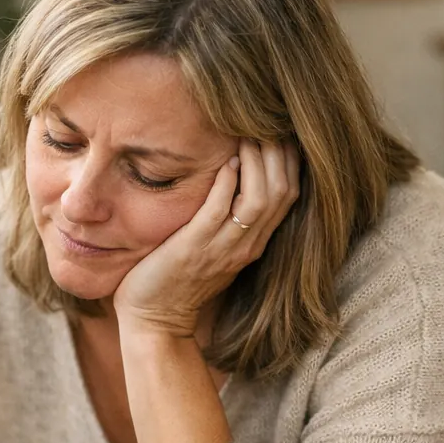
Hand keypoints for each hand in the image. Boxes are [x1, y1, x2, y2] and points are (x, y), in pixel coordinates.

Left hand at [112, 139, 300, 337]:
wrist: (155, 320)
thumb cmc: (177, 279)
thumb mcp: (212, 245)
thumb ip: (226, 215)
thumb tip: (230, 170)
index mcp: (253, 242)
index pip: (288, 193)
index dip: (288, 159)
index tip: (277, 129)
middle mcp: (246, 245)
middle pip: (282, 192)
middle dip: (278, 153)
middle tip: (264, 122)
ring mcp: (222, 248)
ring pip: (259, 200)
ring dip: (257, 163)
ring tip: (246, 135)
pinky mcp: (194, 249)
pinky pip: (219, 211)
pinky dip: (227, 184)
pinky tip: (226, 162)